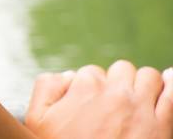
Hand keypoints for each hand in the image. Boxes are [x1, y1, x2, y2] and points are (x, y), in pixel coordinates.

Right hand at [26, 60, 172, 138]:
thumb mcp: (38, 119)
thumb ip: (46, 87)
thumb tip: (68, 75)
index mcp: (85, 86)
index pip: (92, 73)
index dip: (91, 88)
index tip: (91, 106)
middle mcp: (114, 92)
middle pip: (122, 70)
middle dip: (118, 83)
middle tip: (114, 104)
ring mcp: (140, 108)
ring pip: (149, 76)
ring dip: (144, 85)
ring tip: (138, 101)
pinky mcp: (161, 126)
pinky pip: (172, 95)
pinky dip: (171, 85)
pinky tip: (168, 83)